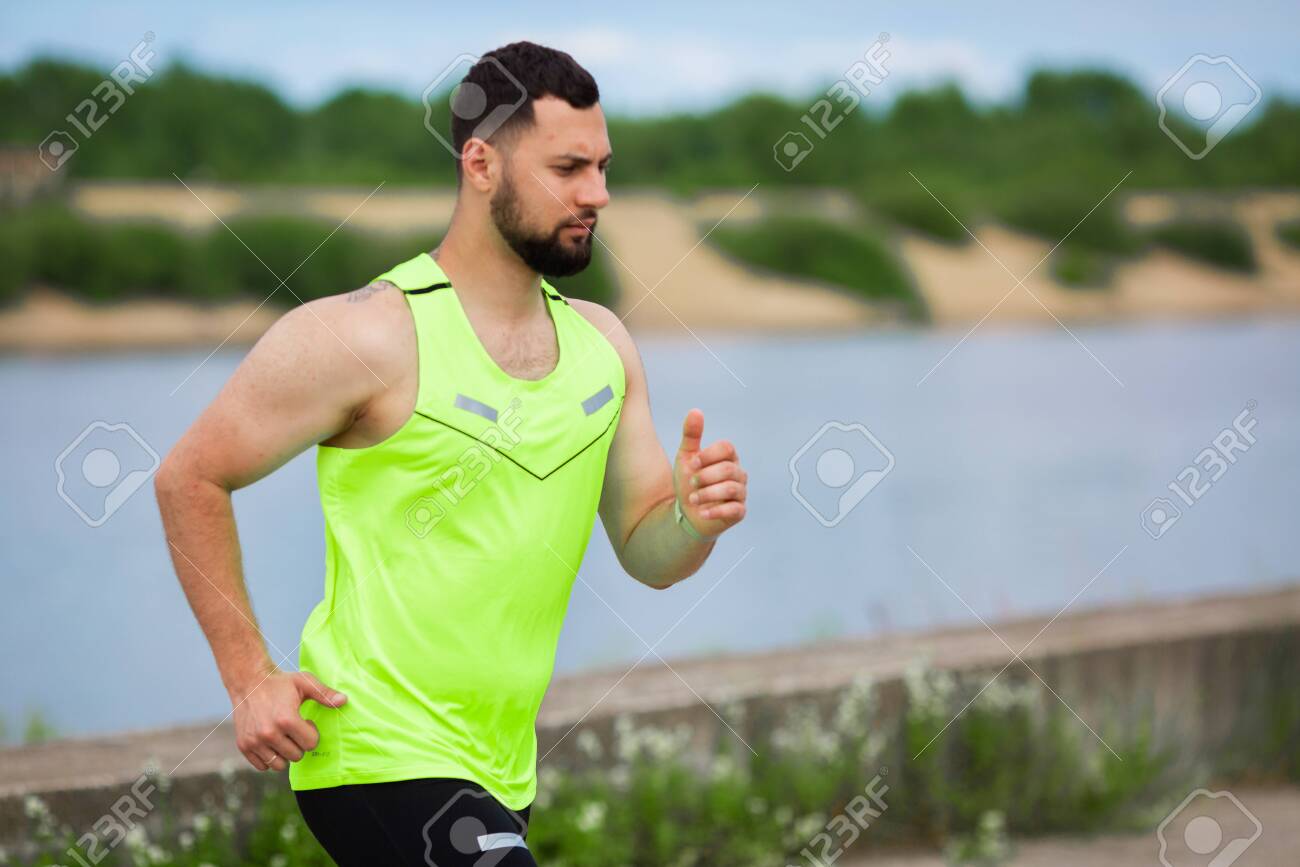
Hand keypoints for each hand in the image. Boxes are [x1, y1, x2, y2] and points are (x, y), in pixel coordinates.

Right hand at [231, 668, 346, 771]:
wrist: (248, 681)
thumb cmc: (280, 682)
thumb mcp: (305, 682)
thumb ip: (325, 694)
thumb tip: (345, 701)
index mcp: (286, 719)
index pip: (310, 744)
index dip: (311, 733)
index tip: (305, 721)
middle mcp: (269, 734)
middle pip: (296, 756)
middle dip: (299, 744)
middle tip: (293, 728)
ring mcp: (254, 742)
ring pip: (279, 765)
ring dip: (285, 753)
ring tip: (283, 736)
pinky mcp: (243, 746)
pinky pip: (262, 766)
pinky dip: (269, 758)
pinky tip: (271, 742)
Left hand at [674, 408, 746, 538]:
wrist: (687, 513)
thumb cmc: (690, 483)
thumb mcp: (686, 457)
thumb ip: (691, 435)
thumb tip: (695, 411)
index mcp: (728, 458)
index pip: (726, 448)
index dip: (708, 455)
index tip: (693, 463)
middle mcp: (738, 473)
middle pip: (727, 469)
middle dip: (705, 476)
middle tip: (691, 483)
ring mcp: (740, 493)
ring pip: (730, 488)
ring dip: (707, 494)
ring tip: (693, 499)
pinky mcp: (739, 511)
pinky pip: (734, 509)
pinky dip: (715, 510)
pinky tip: (702, 512)